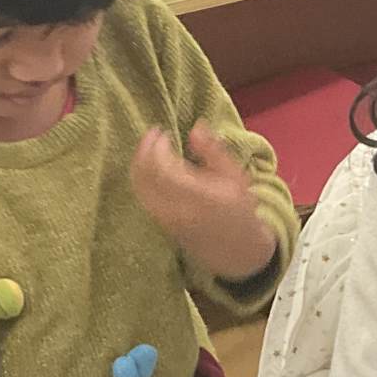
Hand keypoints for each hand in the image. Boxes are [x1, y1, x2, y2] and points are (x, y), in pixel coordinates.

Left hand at [131, 123, 277, 280]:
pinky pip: (142, 197)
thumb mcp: (235, 176)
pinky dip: (140, 178)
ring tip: (148, 147)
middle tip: (151, 134)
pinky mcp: (162, 225)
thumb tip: (196, 127)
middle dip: (143, 151)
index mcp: (200, 195)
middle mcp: (180, 209)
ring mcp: (168, 219)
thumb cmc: (239, 209)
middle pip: (145, 176)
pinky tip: (149, 166)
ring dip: (138, 164)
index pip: (164, 166)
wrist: (237, 249)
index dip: (157, 145)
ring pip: (139, 187)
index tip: (163, 132)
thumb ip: (214, 151)